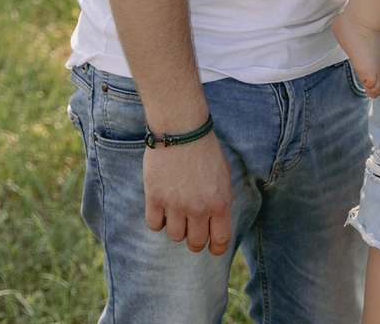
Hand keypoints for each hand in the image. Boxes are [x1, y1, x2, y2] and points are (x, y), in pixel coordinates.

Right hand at [143, 131, 233, 253]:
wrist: (182, 129)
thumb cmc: (205, 149)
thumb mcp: (224, 175)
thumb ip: (221, 200)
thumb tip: (216, 220)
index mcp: (220, 203)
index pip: (220, 240)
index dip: (216, 248)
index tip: (211, 249)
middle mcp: (199, 208)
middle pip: (195, 243)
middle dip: (194, 240)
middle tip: (191, 231)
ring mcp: (176, 205)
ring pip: (174, 236)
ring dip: (176, 228)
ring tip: (176, 213)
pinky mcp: (155, 198)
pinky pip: (154, 225)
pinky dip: (158, 221)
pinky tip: (161, 209)